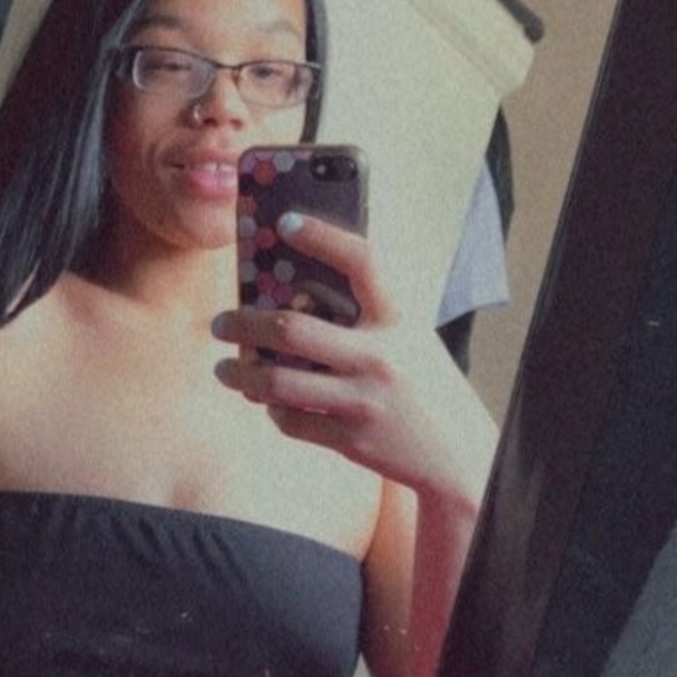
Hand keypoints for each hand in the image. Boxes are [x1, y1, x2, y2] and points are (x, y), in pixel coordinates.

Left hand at [214, 213, 494, 505]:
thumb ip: (366, 317)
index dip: (322, 236)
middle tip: (220, 322)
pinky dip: (272, 410)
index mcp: (399, 321)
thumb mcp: (408, 340)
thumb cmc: (422, 385)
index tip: (285, 223)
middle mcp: (381, 357)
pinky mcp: (352, 440)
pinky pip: (292, 422)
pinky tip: (268, 402)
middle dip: (242, 323)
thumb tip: (295, 294)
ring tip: (225, 368)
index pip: (361, 262)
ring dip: (240, 374)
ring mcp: (365, 401)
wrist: (456, 453)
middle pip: (291, 329)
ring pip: (278, 382)